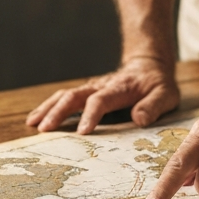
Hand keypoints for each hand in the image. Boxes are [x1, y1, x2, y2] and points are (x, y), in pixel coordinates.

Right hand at [25, 57, 179, 133]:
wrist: (148, 66)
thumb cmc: (157, 84)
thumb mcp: (165, 95)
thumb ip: (153, 106)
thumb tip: (139, 119)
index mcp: (119, 89)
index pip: (100, 100)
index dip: (90, 115)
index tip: (82, 132)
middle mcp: (101, 86)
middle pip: (74, 96)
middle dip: (58, 112)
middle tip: (44, 129)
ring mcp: (91, 88)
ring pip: (65, 95)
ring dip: (48, 108)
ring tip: (32, 124)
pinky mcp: (87, 93)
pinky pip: (65, 97)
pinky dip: (49, 107)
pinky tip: (36, 119)